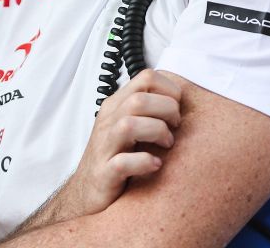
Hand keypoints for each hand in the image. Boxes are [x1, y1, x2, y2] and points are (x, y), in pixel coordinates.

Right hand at [60, 69, 183, 215]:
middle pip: (139, 99)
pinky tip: (155, 165)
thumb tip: (182, 98)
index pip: (146, 77)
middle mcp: (109, 121)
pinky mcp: (104, 174)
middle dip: (167, 111)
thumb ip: (149, 109)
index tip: (177, 108)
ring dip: (157, 132)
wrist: (86, 192)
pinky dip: (144, 162)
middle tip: (174, 129)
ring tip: (166, 144)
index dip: (170, 90)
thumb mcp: (130, 126)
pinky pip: (122, 162)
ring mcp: (104, 147)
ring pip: (129, 125)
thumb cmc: (116, 157)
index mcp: (117, 105)